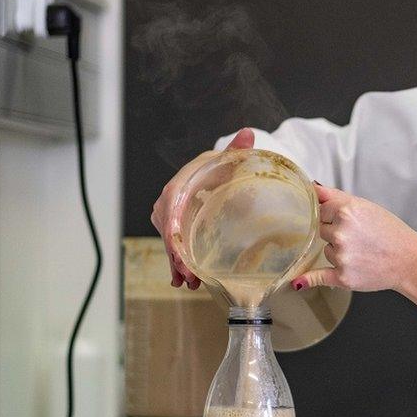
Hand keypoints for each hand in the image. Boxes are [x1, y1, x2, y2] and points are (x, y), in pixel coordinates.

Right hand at [150, 128, 254, 287]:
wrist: (215, 175)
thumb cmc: (222, 169)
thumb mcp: (228, 162)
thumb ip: (237, 151)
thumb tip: (247, 133)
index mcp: (181, 183)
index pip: (172, 204)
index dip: (173, 227)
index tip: (178, 247)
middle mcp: (170, 200)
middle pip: (168, 229)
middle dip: (177, 254)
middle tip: (190, 274)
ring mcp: (169, 216)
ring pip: (170, 243)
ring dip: (178, 264)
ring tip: (189, 283)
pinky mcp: (173, 228)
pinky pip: (173, 247)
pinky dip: (177, 264)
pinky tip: (181, 282)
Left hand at [291, 184, 416, 292]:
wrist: (409, 260)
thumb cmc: (390, 232)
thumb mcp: (365, 206)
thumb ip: (334, 196)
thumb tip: (312, 187)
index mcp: (346, 211)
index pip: (320, 210)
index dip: (332, 215)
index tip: (345, 220)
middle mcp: (341, 233)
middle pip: (320, 230)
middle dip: (334, 232)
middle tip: (357, 237)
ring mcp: (341, 256)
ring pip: (325, 250)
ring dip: (337, 251)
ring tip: (361, 253)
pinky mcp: (342, 276)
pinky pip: (318, 276)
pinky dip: (308, 280)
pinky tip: (297, 282)